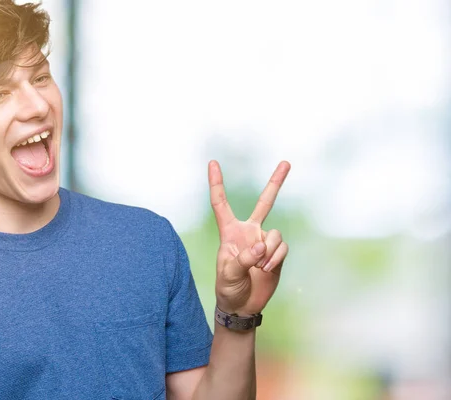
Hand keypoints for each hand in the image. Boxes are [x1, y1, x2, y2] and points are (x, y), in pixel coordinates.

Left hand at [208, 160, 290, 315]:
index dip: (216, 183)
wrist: (243, 305)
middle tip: (286, 162)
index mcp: (229, 232)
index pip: (221, 203)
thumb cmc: (228, 288)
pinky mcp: (277, 253)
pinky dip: (275, 259)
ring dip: (269, 253)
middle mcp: (248, 232)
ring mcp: (264, 241)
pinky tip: (266, 270)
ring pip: (276, 234)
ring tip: (258, 267)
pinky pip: (283, 248)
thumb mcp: (228, 274)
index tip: (212, 162)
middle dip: (275, 183)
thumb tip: (261, 246)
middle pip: (264, 203)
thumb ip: (243, 259)